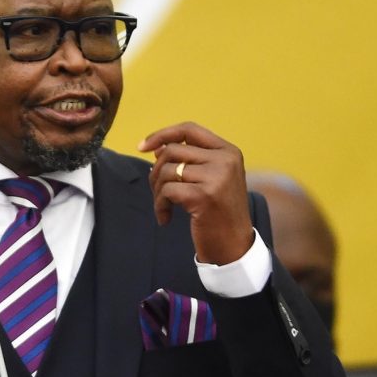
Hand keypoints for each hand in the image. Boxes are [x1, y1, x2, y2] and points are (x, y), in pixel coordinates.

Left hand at [138, 121, 253, 264]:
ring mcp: (216, 177)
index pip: (189, 129)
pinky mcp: (204, 195)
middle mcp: (225, 160)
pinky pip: (167, 190)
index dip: (163, 134)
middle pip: (173, 150)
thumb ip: (190, 161)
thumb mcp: (212, 180)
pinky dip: (160, 205)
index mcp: (228, 152)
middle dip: (156, 171)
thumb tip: (158, 147)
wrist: (234, 247)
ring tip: (163, 207)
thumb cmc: (219, 214)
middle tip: (158, 192)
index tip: (142, 147)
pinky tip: (165, 218)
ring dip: (157, 191)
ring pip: (167, 170)